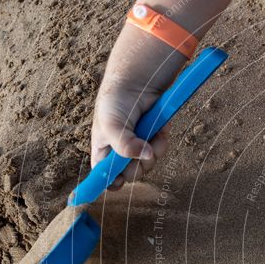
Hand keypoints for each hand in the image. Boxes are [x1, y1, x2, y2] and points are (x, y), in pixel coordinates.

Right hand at [90, 76, 170, 190]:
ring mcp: (138, 147)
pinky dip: (162, 140)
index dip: (110, 182)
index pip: (103, 176)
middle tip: (143, 149)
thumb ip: (124, 145)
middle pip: (132, 175)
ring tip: (152, 132)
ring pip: (149, 164)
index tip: (120, 180)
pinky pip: (160, 150)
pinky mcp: (152, 140)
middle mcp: (119, 152)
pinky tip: (159, 128)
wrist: (137, 81)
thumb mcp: (112, 123)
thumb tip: (146, 156)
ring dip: (154, 150)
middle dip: (140, 165)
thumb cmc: (116, 101)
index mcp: (103, 151)